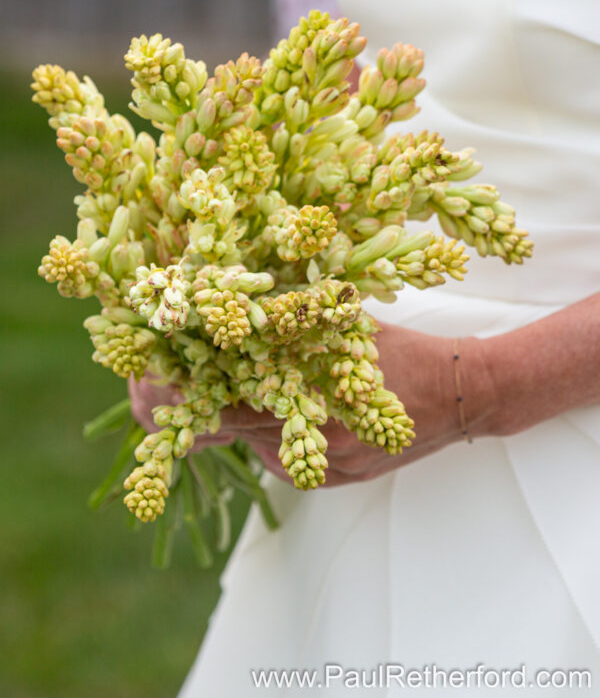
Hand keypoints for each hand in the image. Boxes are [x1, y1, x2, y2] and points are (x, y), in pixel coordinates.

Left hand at [129, 323, 494, 486]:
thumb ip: (293, 315)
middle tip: (157, 383)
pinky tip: (274, 399)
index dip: (181, 391)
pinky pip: (280, 452)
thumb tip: (232, 290)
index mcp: (303, 407)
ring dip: (237, 412)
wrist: (463, 396)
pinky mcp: (330, 480)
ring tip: (218, 382)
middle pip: (229, 428)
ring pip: (253, 441)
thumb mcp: (345, 323)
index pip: (222, 405)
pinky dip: (268, 426)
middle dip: (197, 402)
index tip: (148, 378)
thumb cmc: (403, 350)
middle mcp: (305, 449)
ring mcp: (319, 472)